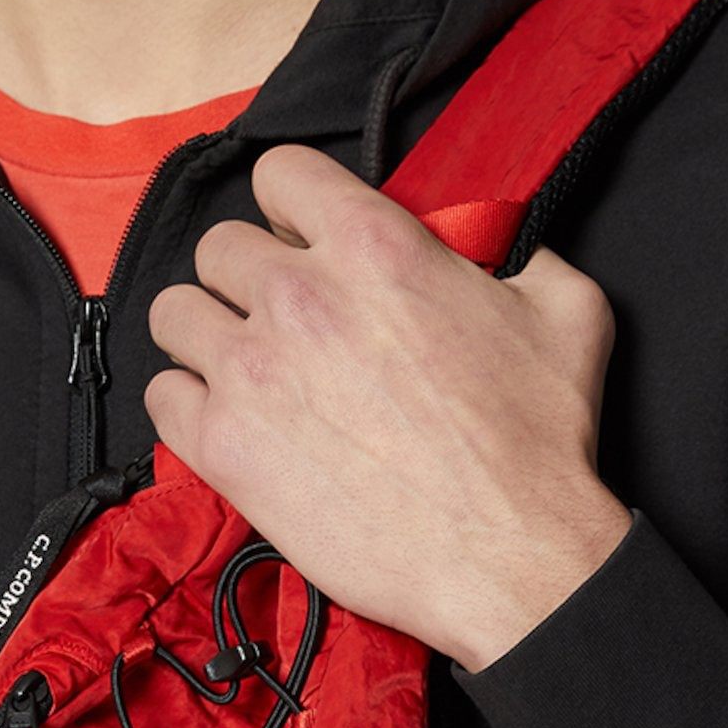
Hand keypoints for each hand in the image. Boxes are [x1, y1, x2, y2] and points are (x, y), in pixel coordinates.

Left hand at [142, 144, 633, 671]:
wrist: (509, 554)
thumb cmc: (537, 442)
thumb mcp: (565, 314)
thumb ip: (526, 259)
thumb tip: (508, 249)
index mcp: (375, 247)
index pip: (280, 174)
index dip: (290, 204)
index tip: (300, 235)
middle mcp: (300, 296)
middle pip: (218, 246)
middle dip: (246, 275)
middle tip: (277, 314)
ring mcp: (252, 369)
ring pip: (173, 312)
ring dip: (203, 332)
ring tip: (238, 361)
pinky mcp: (224, 444)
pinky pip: (161, 395)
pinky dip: (186, 402)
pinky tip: (225, 416)